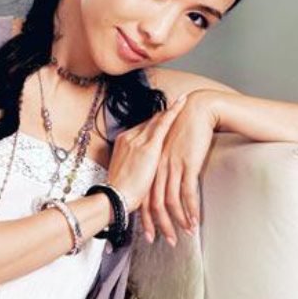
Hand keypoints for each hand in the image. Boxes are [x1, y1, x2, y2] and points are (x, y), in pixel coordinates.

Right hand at [105, 93, 188, 212]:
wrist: (114, 198)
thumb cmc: (120, 192)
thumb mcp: (125, 174)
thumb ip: (134, 166)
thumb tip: (142, 168)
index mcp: (122, 142)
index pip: (141, 128)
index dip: (153, 123)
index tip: (162, 117)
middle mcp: (129, 137)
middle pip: (150, 123)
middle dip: (163, 115)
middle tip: (177, 103)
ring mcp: (138, 140)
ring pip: (157, 120)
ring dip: (170, 110)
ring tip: (182, 100)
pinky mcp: (149, 147)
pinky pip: (163, 124)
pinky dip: (173, 112)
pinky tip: (182, 104)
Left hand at [140, 89, 219, 245]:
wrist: (196, 111)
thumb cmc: (182, 128)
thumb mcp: (166, 146)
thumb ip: (160, 163)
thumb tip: (161, 182)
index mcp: (149, 162)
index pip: (144, 195)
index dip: (146, 216)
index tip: (149, 233)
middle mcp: (156, 166)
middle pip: (154, 202)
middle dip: (160, 224)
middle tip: (166, 240)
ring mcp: (170, 165)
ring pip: (170, 200)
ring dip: (177, 221)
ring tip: (184, 234)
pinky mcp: (186, 164)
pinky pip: (187, 192)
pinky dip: (190, 209)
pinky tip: (194, 220)